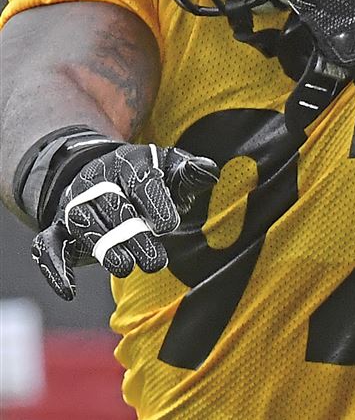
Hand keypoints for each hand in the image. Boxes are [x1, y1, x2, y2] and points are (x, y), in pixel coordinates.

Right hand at [32, 143, 217, 300]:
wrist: (100, 174)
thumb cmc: (147, 178)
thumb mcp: (171, 169)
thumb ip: (190, 173)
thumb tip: (208, 170)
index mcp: (129, 164)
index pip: (141, 181)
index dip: (154, 202)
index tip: (169, 226)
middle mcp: (96, 182)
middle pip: (113, 207)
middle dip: (133, 235)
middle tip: (156, 262)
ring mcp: (74, 205)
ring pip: (84, 226)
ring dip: (104, 249)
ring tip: (125, 268)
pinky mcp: (57, 229)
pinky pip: (47, 247)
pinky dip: (54, 268)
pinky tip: (69, 291)